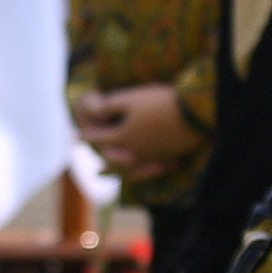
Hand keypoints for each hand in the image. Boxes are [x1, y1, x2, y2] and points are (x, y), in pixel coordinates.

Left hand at [72, 83, 206, 188]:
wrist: (196, 113)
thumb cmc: (160, 102)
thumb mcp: (130, 98)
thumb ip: (108, 107)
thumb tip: (93, 112)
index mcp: (122, 137)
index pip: (98, 138)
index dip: (86, 137)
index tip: (75, 138)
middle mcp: (135, 153)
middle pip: (112, 160)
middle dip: (101, 159)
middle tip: (93, 166)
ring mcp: (152, 157)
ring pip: (130, 170)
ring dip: (118, 172)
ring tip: (109, 174)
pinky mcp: (168, 157)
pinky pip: (151, 170)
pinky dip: (144, 174)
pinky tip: (145, 173)